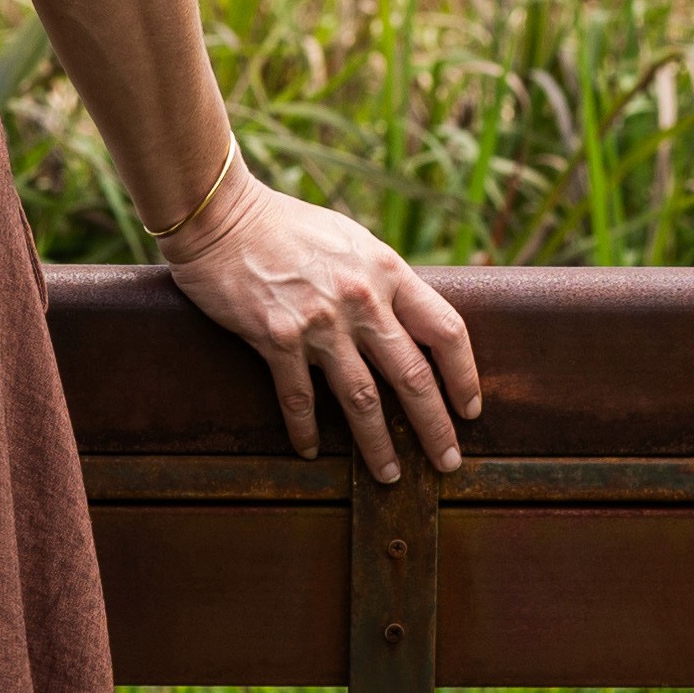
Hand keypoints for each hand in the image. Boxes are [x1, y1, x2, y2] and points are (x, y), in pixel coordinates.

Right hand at [167, 174, 477, 472]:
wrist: (223, 217)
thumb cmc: (287, 226)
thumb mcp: (352, 242)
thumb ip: (381, 280)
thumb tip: (407, 321)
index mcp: (387, 272)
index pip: (447, 331)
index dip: (464, 376)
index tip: (470, 408)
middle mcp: (361, 300)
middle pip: (413, 376)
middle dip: (435, 427)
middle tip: (449, 461)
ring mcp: (320, 322)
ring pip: (362, 399)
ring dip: (379, 444)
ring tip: (390, 475)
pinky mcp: (277, 339)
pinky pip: (299, 398)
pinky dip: (305, 430)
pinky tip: (309, 451)